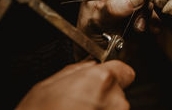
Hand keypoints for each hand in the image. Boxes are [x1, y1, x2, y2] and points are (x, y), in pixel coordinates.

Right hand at [16, 60, 134, 109]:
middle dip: (102, 96)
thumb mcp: (47, 86)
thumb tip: (89, 66)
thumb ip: (76, 71)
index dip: (114, 74)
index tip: (107, 79)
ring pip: (114, 109)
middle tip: (79, 103)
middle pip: (118, 92)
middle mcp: (115, 100)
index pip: (124, 70)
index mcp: (101, 80)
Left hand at [75, 0, 159, 59]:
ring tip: (139, 26)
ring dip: (148, 11)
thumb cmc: (88, 38)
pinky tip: (150, 28)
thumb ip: (114, 7)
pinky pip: (153, 9)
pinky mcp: (139, 11)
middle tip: (143, 8)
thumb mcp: (96, 21)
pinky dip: (154, 19)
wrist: (95, 58)